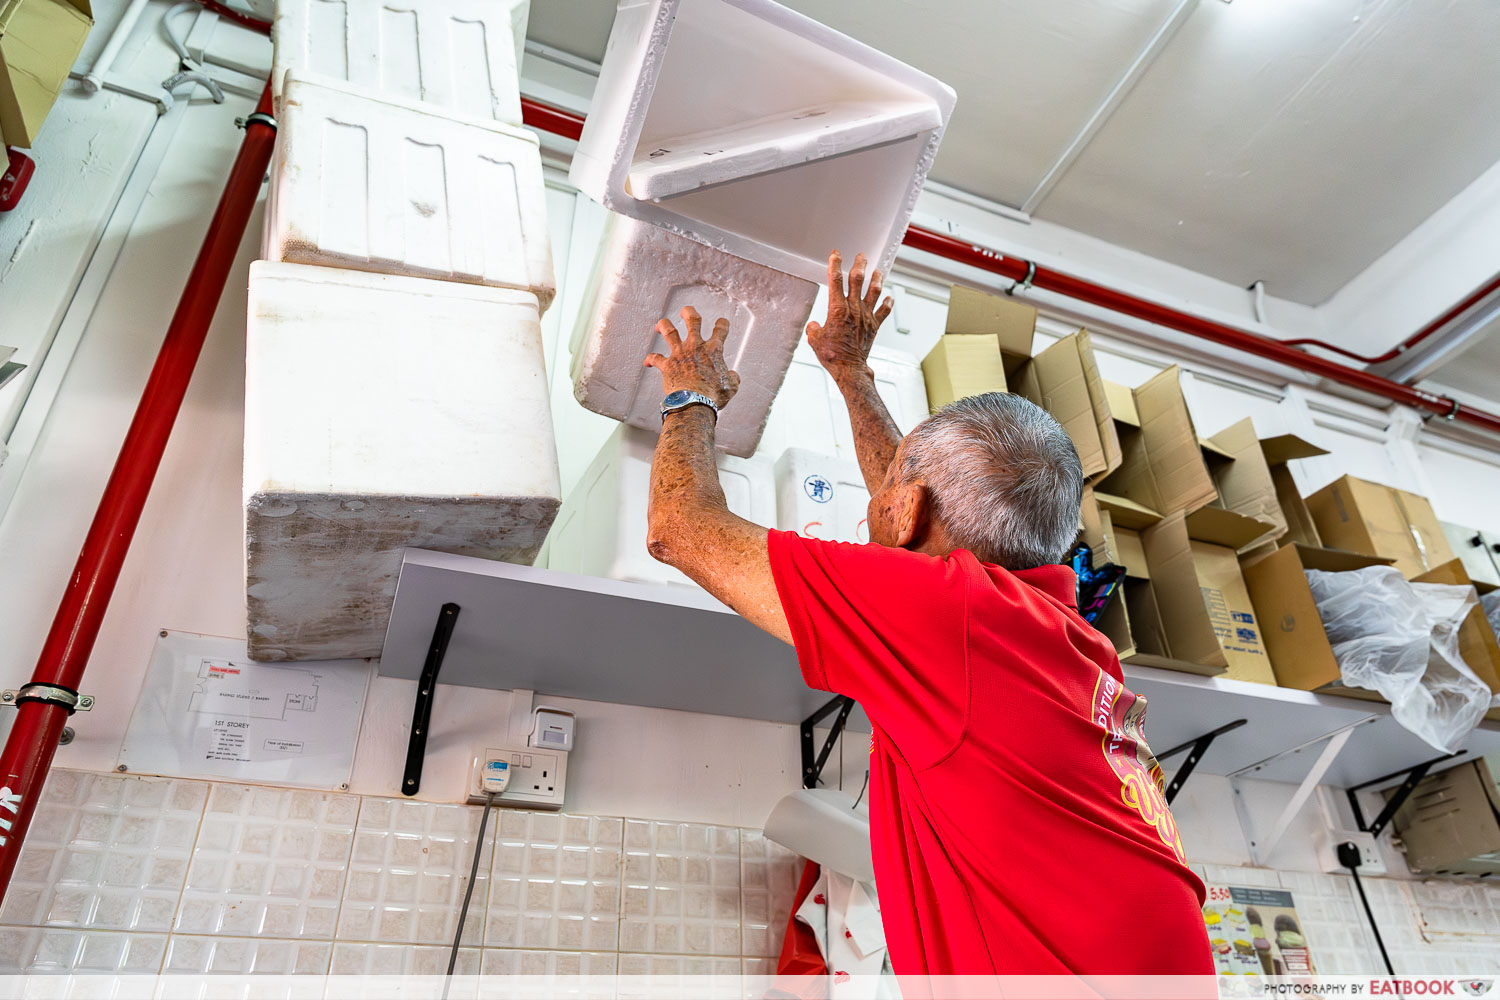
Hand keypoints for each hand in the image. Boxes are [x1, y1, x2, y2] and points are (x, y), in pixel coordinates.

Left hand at [645, 306, 741, 408]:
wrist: (694, 404)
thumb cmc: (713, 396)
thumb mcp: (731, 387)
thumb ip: (733, 378)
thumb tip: (732, 375)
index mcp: (714, 350)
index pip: (721, 329)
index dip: (722, 324)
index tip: (721, 323)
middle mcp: (696, 347)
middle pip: (692, 320)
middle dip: (688, 312)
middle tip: (686, 311)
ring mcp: (680, 354)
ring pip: (668, 331)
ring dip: (663, 325)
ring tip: (660, 325)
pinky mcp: (667, 365)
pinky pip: (655, 358)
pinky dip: (650, 359)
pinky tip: (647, 362)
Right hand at [806, 250, 893, 381]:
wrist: (849, 367)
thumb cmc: (832, 355)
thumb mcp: (815, 340)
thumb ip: (814, 328)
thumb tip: (814, 325)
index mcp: (837, 309)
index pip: (835, 280)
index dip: (835, 264)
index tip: (836, 254)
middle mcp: (853, 309)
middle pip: (858, 280)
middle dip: (859, 265)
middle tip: (861, 256)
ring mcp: (866, 316)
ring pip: (874, 292)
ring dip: (876, 279)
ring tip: (878, 271)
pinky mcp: (874, 326)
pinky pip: (883, 311)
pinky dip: (887, 303)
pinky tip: (890, 297)